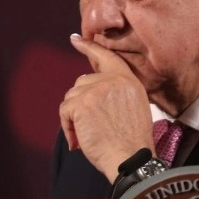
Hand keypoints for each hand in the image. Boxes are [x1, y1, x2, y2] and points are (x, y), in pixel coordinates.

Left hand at [59, 34, 155, 180]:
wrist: (131, 159)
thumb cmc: (131, 143)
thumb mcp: (134, 108)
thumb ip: (116, 92)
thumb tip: (89, 87)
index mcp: (129, 81)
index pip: (107, 57)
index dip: (90, 47)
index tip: (76, 39)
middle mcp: (113, 81)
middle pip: (82, 82)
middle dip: (81, 104)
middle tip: (91, 127)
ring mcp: (97, 90)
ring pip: (71, 97)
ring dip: (74, 118)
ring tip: (88, 136)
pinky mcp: (82, 103)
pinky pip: (64, 111)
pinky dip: (67, 127)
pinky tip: (78, 140)